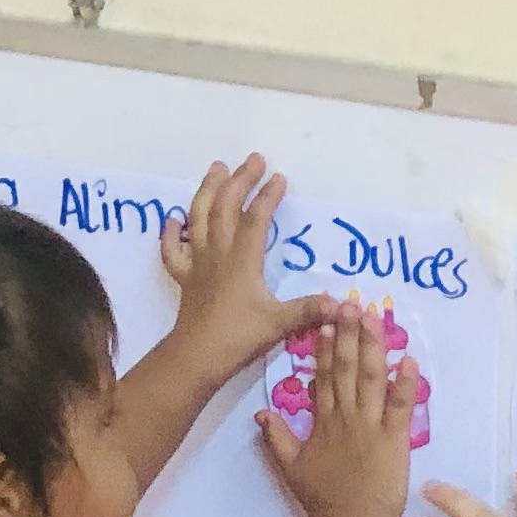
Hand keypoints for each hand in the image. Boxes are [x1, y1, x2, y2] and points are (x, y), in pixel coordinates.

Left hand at [161, 152, 326, 386]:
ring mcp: (198, 264)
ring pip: (198, 217)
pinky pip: (173, 251)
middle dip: (239, 180)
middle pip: (225, 207)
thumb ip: (310, 309)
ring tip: (215, 168)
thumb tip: (344, 304)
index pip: (256, 219)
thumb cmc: (239, 337)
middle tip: (252, 160)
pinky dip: (172, 232)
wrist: (197, 356)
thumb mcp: (280, 323)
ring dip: (207, 190)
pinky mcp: (184, 279)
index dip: (267, 196)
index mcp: (243, 260)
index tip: (279, 177)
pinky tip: (174, 218)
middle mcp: (218, 253)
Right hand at [261, 302, 416, 516]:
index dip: (325, 347)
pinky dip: (406, 383)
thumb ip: (276, 438)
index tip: (326, 320)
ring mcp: (370, 425)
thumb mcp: (290, 467)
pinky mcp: (394, 439)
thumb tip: (260, 414)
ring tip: (373, 318)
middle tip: (350, 304)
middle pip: (346, 368)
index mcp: (323, 421)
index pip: (323, 376)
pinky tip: (410, 359)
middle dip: (348, 334)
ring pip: (370, 378)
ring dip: (372, 346)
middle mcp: (345, 416)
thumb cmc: (322, 499)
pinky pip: (400, 406)